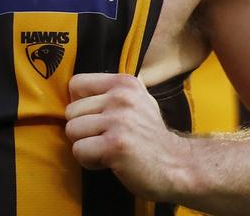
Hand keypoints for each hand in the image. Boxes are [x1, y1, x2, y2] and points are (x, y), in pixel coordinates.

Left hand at [64, 73, 188, 202]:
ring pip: (72, 130)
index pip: (76, 84)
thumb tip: (74, 92)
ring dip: (85, 146)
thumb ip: (110, 92)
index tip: (95, 119)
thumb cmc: (151, 137)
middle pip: (71, 111)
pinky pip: (79, 150)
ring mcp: (119, 120)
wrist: (179, 165)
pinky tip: (109, 161)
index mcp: (124, 83)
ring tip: (108, 149)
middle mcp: (121, 97)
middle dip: (83, 130)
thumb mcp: (138, 101)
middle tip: (106, 139)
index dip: (79, 105)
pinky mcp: (115, 144)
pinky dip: (89, 161)